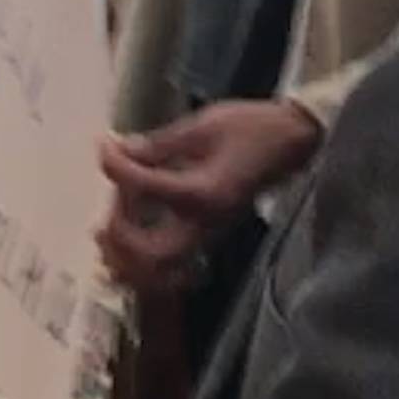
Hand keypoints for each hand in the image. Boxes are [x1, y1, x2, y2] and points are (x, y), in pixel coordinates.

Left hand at [94, 101, 325, 293]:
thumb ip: (158, 144)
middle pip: (149, 255)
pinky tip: (129, 237)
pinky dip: (142, 262)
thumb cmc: (253, 128)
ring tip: (109, 227)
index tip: (105, 146)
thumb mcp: (203, 125)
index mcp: (203, 192)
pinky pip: (169, 265)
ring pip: (159, 272)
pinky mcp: (209, 236)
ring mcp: (208, 235)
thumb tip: (120, 150)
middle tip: (110, 202)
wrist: (292, 142)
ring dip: (127, 256)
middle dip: (119, 233)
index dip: (115, 165)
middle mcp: (204, 223)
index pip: (143, 188)